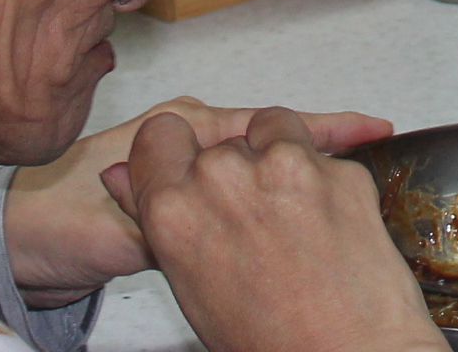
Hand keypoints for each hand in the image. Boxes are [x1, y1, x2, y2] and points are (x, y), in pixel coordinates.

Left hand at [9, 96, 391, 304]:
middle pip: (268, 140)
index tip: (372, 130)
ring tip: (348, 178)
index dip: (320, 130)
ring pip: (253, 168)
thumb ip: (170, 227)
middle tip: (376, 150)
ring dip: (292, 173)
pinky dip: (264, 200)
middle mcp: (184, 139)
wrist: (12, 244)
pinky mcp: (176, 201)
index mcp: (177, 128)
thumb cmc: (52, 220)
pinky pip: (233, 197)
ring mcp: (182, 170)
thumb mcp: (114, 229)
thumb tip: (214, 230)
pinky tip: (291, 214)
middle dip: (318, 147)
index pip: (265, 124)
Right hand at [106, 107, 442, 351]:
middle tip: (255, 216)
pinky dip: (324, 177)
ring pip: (272, 128)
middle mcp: (223, 176)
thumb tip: (121, 178)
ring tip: (291, 216)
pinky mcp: (336, 166)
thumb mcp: (190, 285)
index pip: (158, 135)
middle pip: (221, 140)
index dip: (174, 150)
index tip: (188, 162)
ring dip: (279, 156)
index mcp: (174, 209)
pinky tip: (327, 224)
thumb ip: (157, 218)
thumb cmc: (269, 340)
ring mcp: (283, 165)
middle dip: (236, 167)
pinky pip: (323, 152)